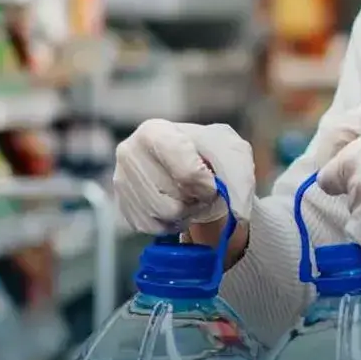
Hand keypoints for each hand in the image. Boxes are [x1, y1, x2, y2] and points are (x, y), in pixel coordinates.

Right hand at [113, 121, 255, 234]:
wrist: (190, 162)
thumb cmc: (209, 154)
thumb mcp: (232, 153)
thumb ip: (239, 177)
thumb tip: (238, 214)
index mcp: (154, 132)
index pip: (186, 173)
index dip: (207, 186)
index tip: (212, 183)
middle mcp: (129, 154)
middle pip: (174, 201)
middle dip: (197, 201)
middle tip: (201, 189)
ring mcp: (121, 182)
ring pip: (164, 217)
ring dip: (186, 213)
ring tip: (190, 196)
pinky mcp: (121, 206)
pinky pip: (152, 228)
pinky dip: (172, 223)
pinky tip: (176, 205)